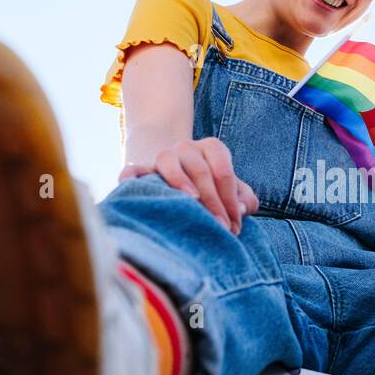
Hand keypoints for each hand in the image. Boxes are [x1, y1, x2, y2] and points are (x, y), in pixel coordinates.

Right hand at [118, 136, 259, 235]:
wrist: (179, 173)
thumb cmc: (212, 187)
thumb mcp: (231, 189)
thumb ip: (244, 199)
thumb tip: (240, 208)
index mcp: (212, 148)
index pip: (223, 171)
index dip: (231, 199)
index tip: (234, 226)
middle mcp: (186, 148)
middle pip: (200, 169)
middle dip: (213, 201)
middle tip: (220, 227)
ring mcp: (162, 156)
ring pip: (169, 162)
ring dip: (180, 181)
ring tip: (191, 200)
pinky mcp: (141, 169)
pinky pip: (133, 171)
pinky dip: (130, 177)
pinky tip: (129, 185)